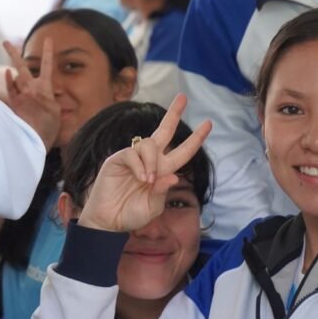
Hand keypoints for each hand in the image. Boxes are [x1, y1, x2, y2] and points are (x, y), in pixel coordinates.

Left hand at [4, 38, 60, 149]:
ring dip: (13, 71)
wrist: (35, 139)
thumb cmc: (49, 127)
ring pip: (15, 77)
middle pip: (21, 66)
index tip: (48, 39)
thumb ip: (50, 99)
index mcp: (45, 89)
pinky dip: (9, 80)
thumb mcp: (56, 112)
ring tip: (12, 71)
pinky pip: (10, 88)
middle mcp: (31, 88)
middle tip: (4, 42)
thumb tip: (45, 96)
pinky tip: (8, 73)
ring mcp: (20, 94)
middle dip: (13, 53)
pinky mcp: (13, 103)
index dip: (48, 51)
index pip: (47, 65)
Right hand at [78, 94, 210, 232]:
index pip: (182, 151)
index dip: (195, 139)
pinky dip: (139, 165)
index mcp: (162, 171)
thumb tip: (173, 176)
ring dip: (152, 161)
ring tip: (148, 181)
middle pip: (164, 131)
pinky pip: (132, 153)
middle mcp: (149, 161)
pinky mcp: (117, 159)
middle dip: (174, 113)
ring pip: (148, 143)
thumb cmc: (131, 215)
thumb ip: (163, 192)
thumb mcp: (153, 207)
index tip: (209, 124)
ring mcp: (133, 158)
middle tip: (184, 97)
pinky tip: (141, 178)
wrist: (108, 221)